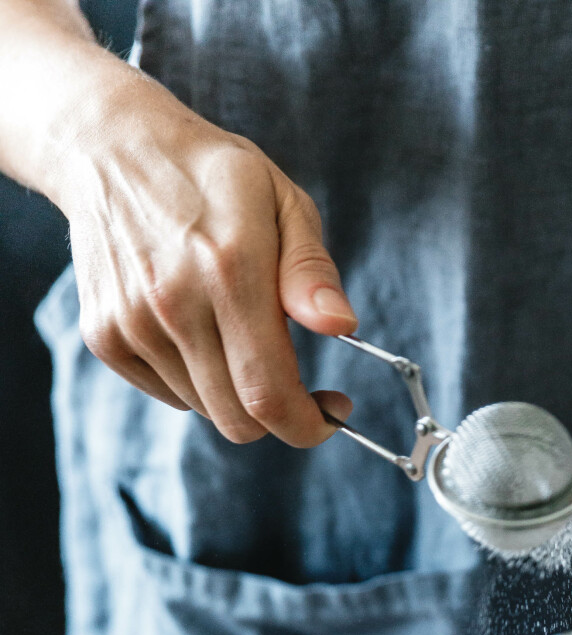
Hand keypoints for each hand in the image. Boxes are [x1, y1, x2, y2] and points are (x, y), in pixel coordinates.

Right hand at [54, 68, 354, 445]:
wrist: (111, 148)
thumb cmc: (210, 177)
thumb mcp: (282, 201)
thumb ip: (310, 270)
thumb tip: (342, 325)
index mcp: (228, 270)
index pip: (268, 395)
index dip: (307, 424)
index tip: (330, 412)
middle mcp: (173, 304)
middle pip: (238, 420)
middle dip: (278, 415)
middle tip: (297, 383)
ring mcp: (132, 324)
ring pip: (205, 410)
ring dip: (235, 392)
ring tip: (239, 335)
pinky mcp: (104, 336)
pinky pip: (168, 395)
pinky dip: (195, 381)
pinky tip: (200, 331)